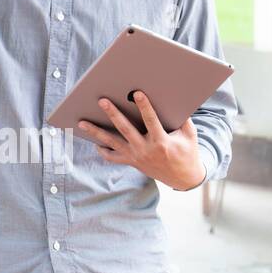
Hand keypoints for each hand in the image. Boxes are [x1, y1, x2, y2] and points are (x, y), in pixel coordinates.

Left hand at [77, 91, 205, 189]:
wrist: (183, 178)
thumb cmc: (187, 152)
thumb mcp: (189, 135)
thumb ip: (183, 119)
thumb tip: (176, 98)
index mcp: (161, 142)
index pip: (151, 121)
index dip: (144, 106)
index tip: (137, 93)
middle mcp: (145, 150)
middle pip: (125, 129)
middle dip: (113, 114)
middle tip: (102, 101)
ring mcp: (136, 157)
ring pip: (112, 143)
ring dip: (96, 132)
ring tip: (81, 122)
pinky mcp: (131, 162)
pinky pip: (112, 157)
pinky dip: (102, 149)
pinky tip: (95, 140)